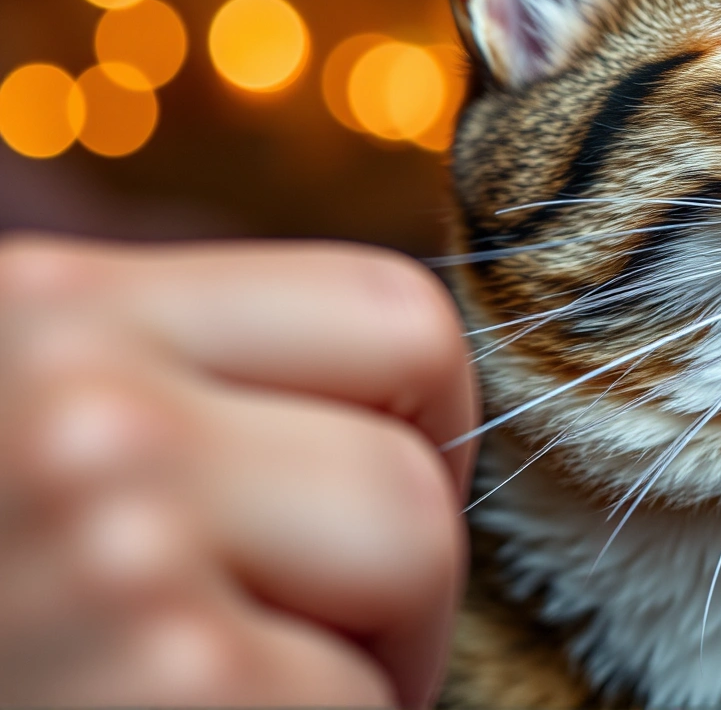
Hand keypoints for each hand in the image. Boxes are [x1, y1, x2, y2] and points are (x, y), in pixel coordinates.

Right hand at [0, 235, 475, 706]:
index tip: (350, 516)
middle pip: (411, 452)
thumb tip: (410, 413)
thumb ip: (186, 397)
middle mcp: (77, 408)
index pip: (392, 311)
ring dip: (367, 663)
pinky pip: (362, 702)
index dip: (419, 429)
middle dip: (391, 581)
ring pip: (417, 556)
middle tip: (284, 649)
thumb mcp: (42, 444)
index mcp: (48, 310)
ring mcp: (117, 547)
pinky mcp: (169, 683)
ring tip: (225, 693)